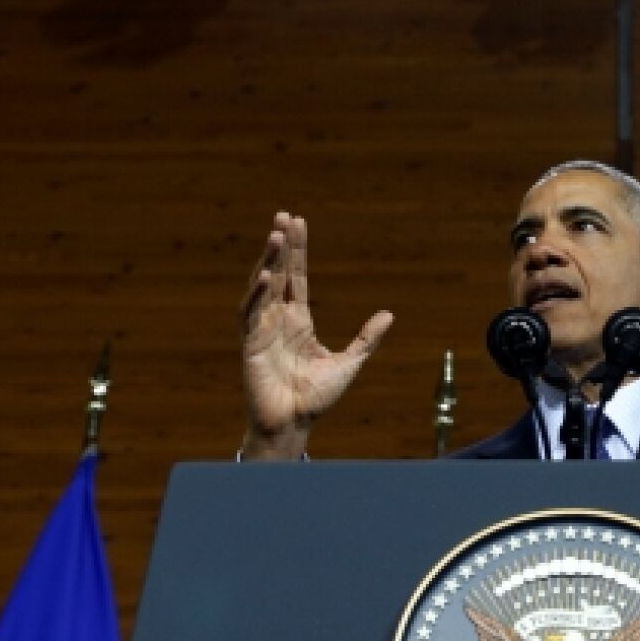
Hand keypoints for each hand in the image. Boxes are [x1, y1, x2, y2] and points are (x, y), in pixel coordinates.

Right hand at [239, 212, 392, 458]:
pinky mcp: (250, 344)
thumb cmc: (316, 398)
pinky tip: (265, 276)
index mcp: (299, 321)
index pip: (297, 278)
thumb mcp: (349, 362)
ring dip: (267, 261)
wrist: (294, 424)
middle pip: (279, 274)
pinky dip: (256, 295)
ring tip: (274, 235)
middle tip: (283, 216)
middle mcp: (278, 320)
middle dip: (281, 246)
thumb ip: (366, 339)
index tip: (297, 223)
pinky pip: (250, 314)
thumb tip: (389, 314)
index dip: (297, 251)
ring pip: (262, 287)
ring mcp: (262, 330)